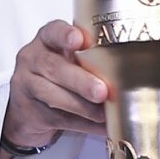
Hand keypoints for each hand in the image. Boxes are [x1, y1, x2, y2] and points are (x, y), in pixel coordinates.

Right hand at [1, 19, 106, 158]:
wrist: (29, 106)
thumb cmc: (59, 74)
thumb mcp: (69, 58)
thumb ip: (92, 57)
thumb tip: (132, 72)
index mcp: (46, 40)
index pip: (52, 32)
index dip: (65, 35)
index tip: (79, 40)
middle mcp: (32, 59)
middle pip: (53, 67)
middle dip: (80, 81)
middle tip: (101, 91)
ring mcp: (27, 85)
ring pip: (53, 96)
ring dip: (82, 106)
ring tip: (103, 113)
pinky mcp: (31, 112)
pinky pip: (58, 119)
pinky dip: (83, 124)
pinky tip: (100, 126)